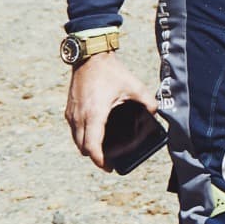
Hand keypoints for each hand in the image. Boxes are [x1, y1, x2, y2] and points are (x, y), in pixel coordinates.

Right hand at [64, 52, 152, 170]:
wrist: (89, 57)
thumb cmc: (111, 71)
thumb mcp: (134, 85)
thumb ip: (148, 101)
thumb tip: (156, 113)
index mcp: (95, 113)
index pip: (92, 146)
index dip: (99, 160)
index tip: (108, 166)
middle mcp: (79, 116)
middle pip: (82, 147)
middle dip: (95, 157)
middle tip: (109, 161)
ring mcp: (71, 114)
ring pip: (76, 140)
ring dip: (87, 148)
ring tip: (102, 151)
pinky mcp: (69, 110)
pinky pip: (73, 131)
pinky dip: (82, 137)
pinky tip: (94, 136)